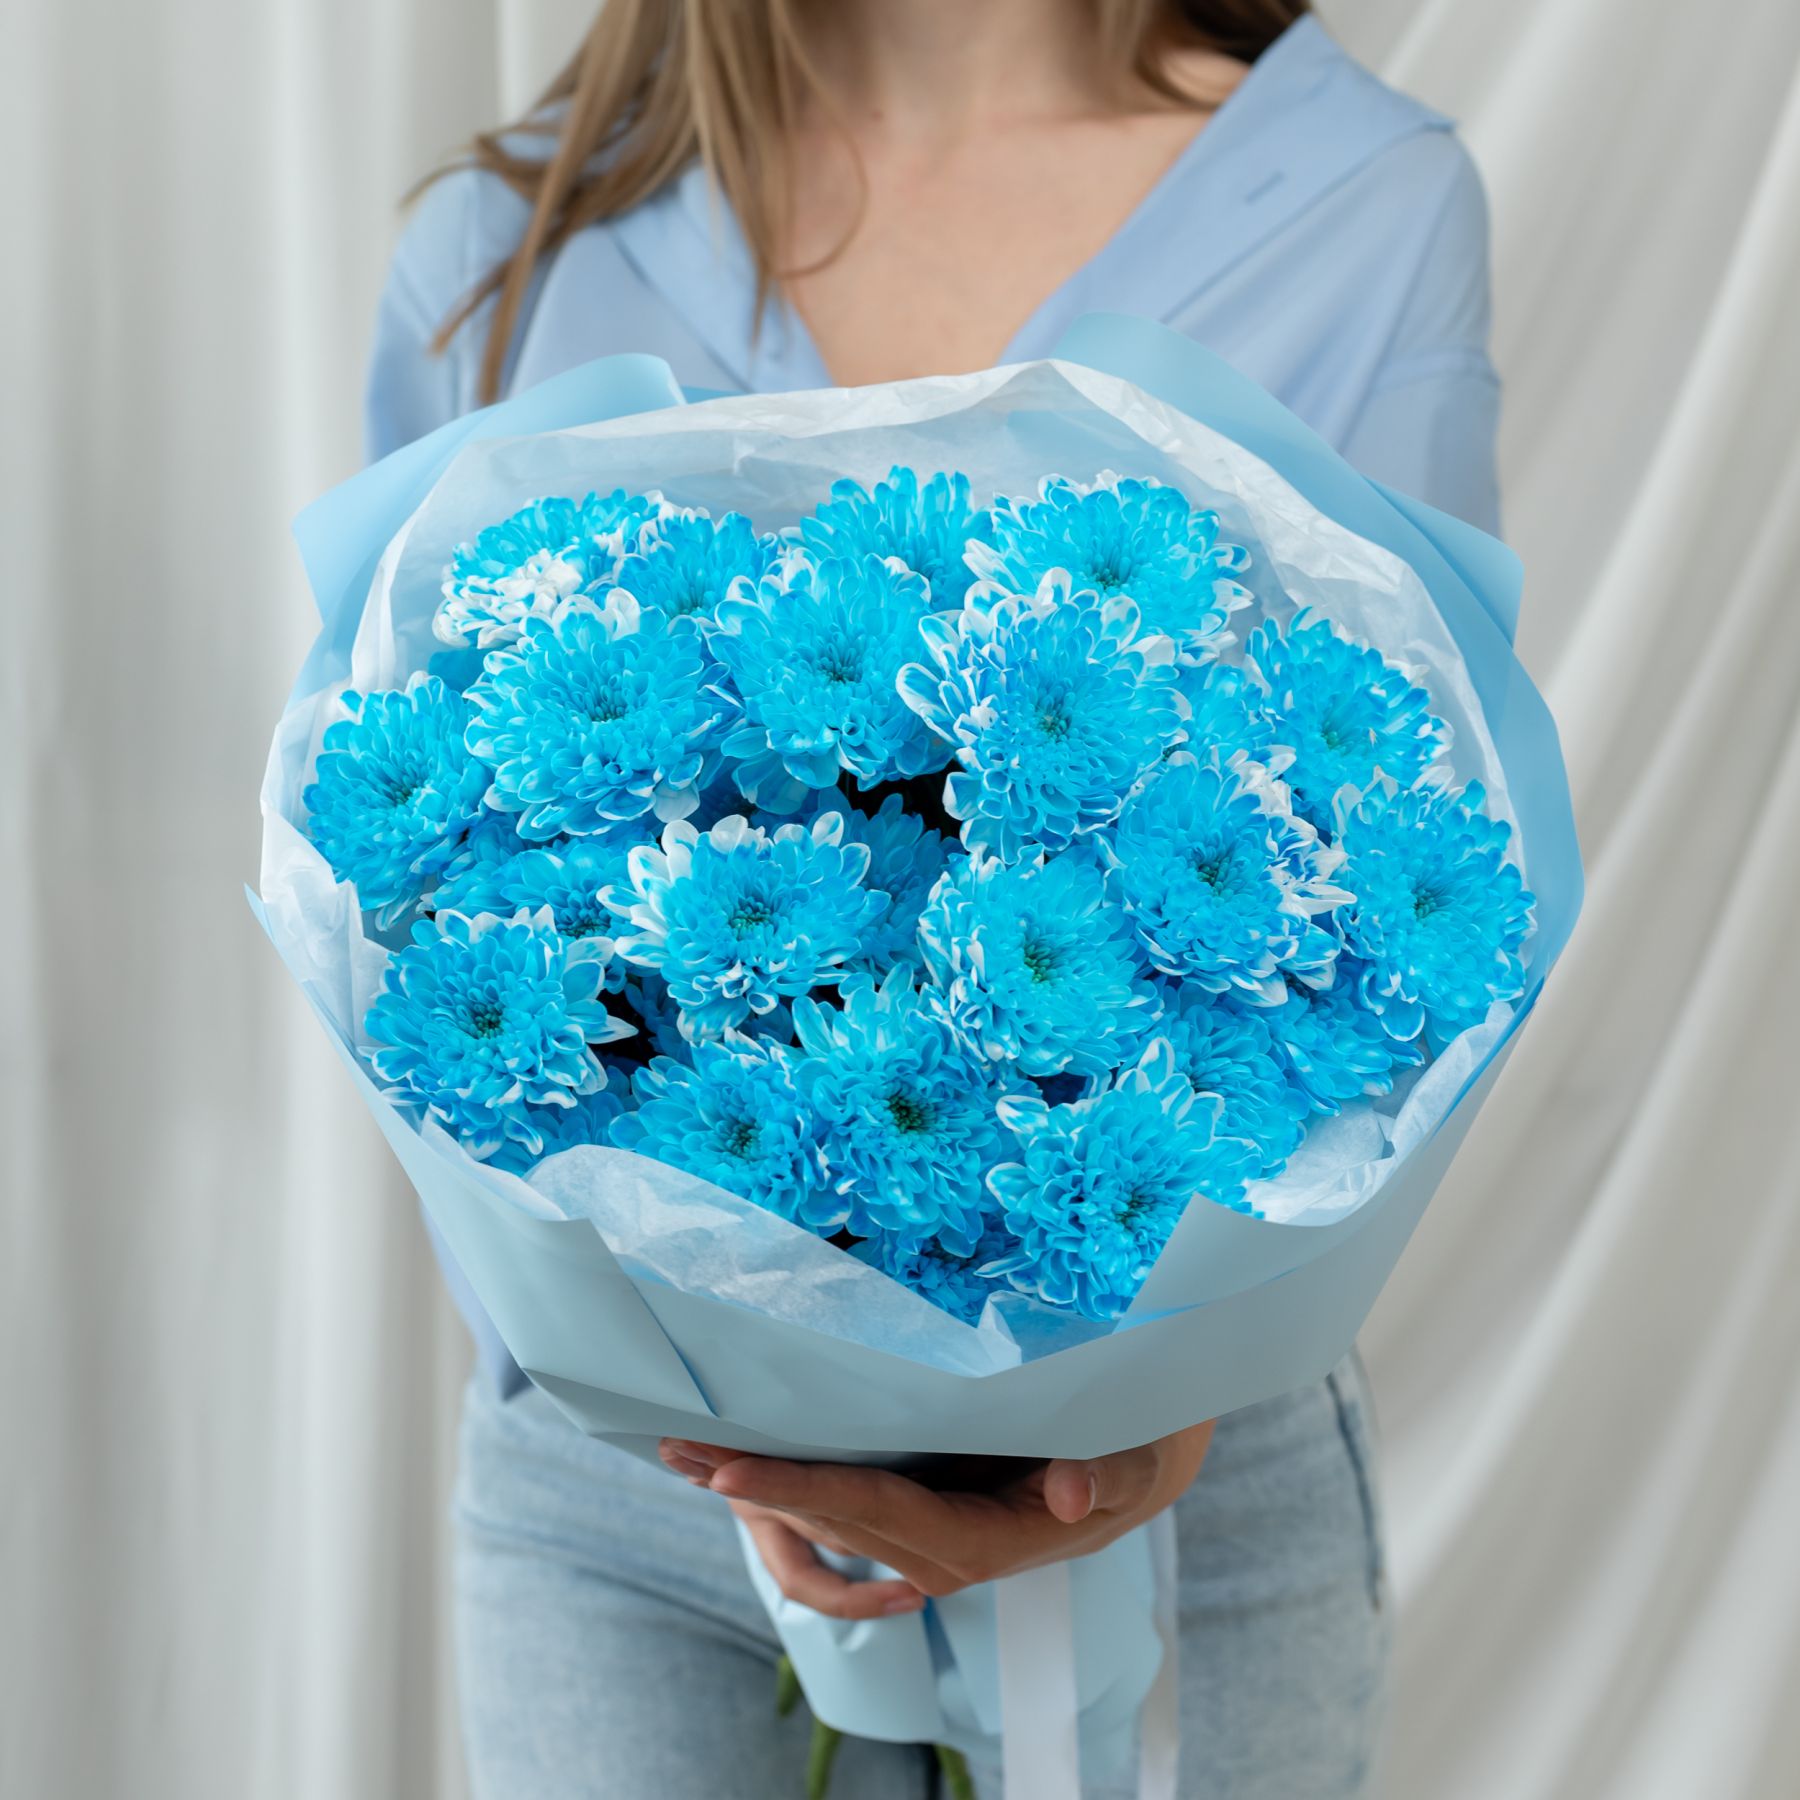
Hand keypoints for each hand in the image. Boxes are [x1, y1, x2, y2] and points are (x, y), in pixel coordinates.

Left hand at [658, 1422, 1213, 1618]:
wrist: (1145, 1464)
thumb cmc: (1139, 1449)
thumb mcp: (1140, 1456)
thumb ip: (1109, 1476)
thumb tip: (1068, 1493)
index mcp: (982, 1540)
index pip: (874, 1512)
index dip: (800, 1490)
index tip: (729, 1470)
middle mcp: (941, 1551)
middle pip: (832, 1518)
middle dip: (753, 1487)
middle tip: (674, 1448)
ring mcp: (927, 1537)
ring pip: (829, 1515)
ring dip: (758, 1487)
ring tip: (684, 1450)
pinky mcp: (922, 1512)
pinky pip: (847, 1499)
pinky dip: (791, 1481)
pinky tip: (747, 1455)